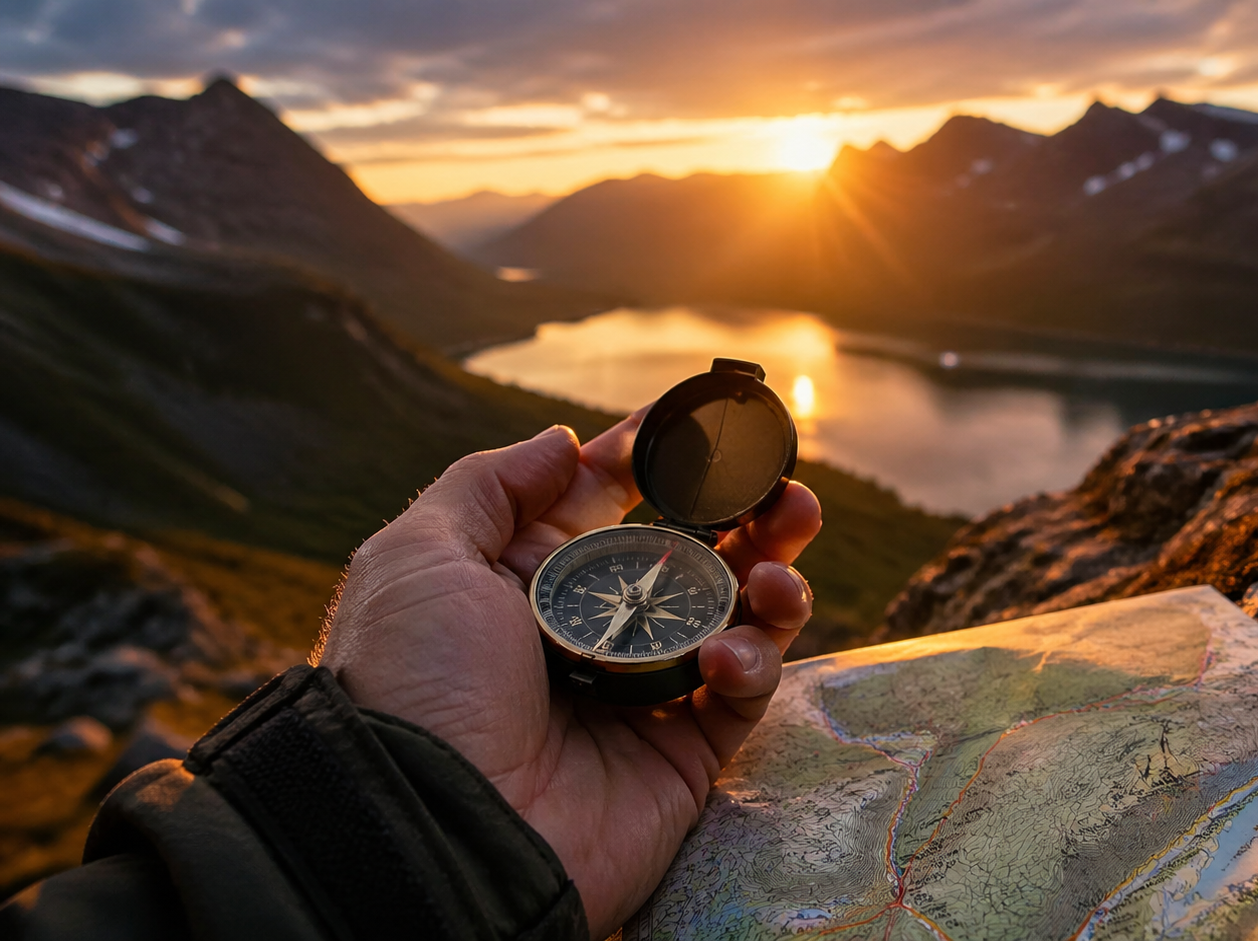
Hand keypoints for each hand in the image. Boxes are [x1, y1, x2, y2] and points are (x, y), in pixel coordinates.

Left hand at [317, 412, 820, 936]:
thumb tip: (563, 439)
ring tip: (778, 567)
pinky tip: (729, 655)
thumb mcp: (418, 559)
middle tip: (783, 488)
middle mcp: (592, 625)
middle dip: (746, 511)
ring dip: (772, 577)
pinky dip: (754, 661)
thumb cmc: (415, 689)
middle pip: (690, 551)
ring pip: (734, 615)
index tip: (702, 419)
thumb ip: (489, 485)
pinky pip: (742, 692)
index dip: (657, 456)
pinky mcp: (683, 750)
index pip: (607, 497)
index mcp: (529, 576)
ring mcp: (643, 689)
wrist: (435, 829)